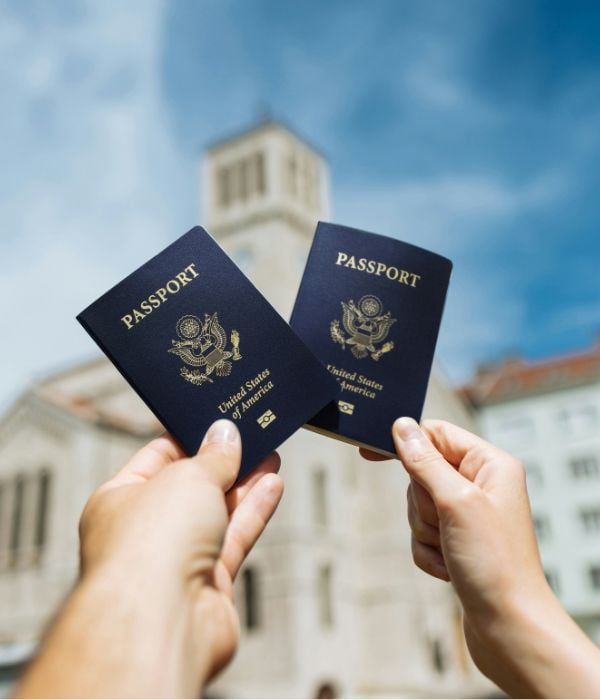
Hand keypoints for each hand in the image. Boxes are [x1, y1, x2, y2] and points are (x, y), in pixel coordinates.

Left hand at [17, 419, 283, 697]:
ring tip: (270, 454)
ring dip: (245, 484)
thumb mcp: (187, 477)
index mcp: (119, 499)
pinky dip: (254, 511)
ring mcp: (176, 559)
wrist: (162, 621)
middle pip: (190, 486)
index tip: (217, 422)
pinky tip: (273, 485)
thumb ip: (213, 456)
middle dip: (223, 461)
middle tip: (251, 435)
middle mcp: (145, 531)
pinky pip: (234, 537)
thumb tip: (226, 434)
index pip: (156, 458)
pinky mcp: (208, 583)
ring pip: (217, 511)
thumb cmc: (150, 547)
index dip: (188, 438)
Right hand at [361, 418, 599, 697]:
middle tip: (446, 524)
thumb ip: (425, 461)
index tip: (368, 451)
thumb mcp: (455, 502)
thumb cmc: (495, 563)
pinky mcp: (457, 543)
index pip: (437, 434)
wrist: (509, 629)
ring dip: (426, 532)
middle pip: (422, 474)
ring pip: (418, 508)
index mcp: (490, 465)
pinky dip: (428, 553)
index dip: (406, 441)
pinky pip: (421, 536)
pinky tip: (450, 569)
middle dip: (423, 505)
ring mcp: (469, 516)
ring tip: (452, 551)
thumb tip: (402, 426)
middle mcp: (481, 486)